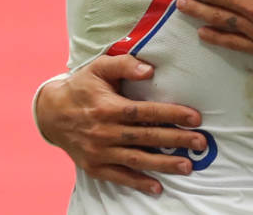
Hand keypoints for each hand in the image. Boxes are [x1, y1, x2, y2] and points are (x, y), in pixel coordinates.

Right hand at [36, 55, 205, 194]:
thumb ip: (125, 64)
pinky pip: (118, 177)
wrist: (50, 113)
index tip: (195, 118)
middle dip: (177, 140)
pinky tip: (157, 187)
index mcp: (109, 107)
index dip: (172, 114)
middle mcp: (105, 131)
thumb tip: (150, 69)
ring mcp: (99, 152)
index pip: (146, 112)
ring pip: (137, 160)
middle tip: (201, 143)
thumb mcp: (99, 67)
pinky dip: (138, 183)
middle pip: (147, 137)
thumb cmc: (81, 86)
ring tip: (188, 166)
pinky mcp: (94, 166)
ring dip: (163, 164)